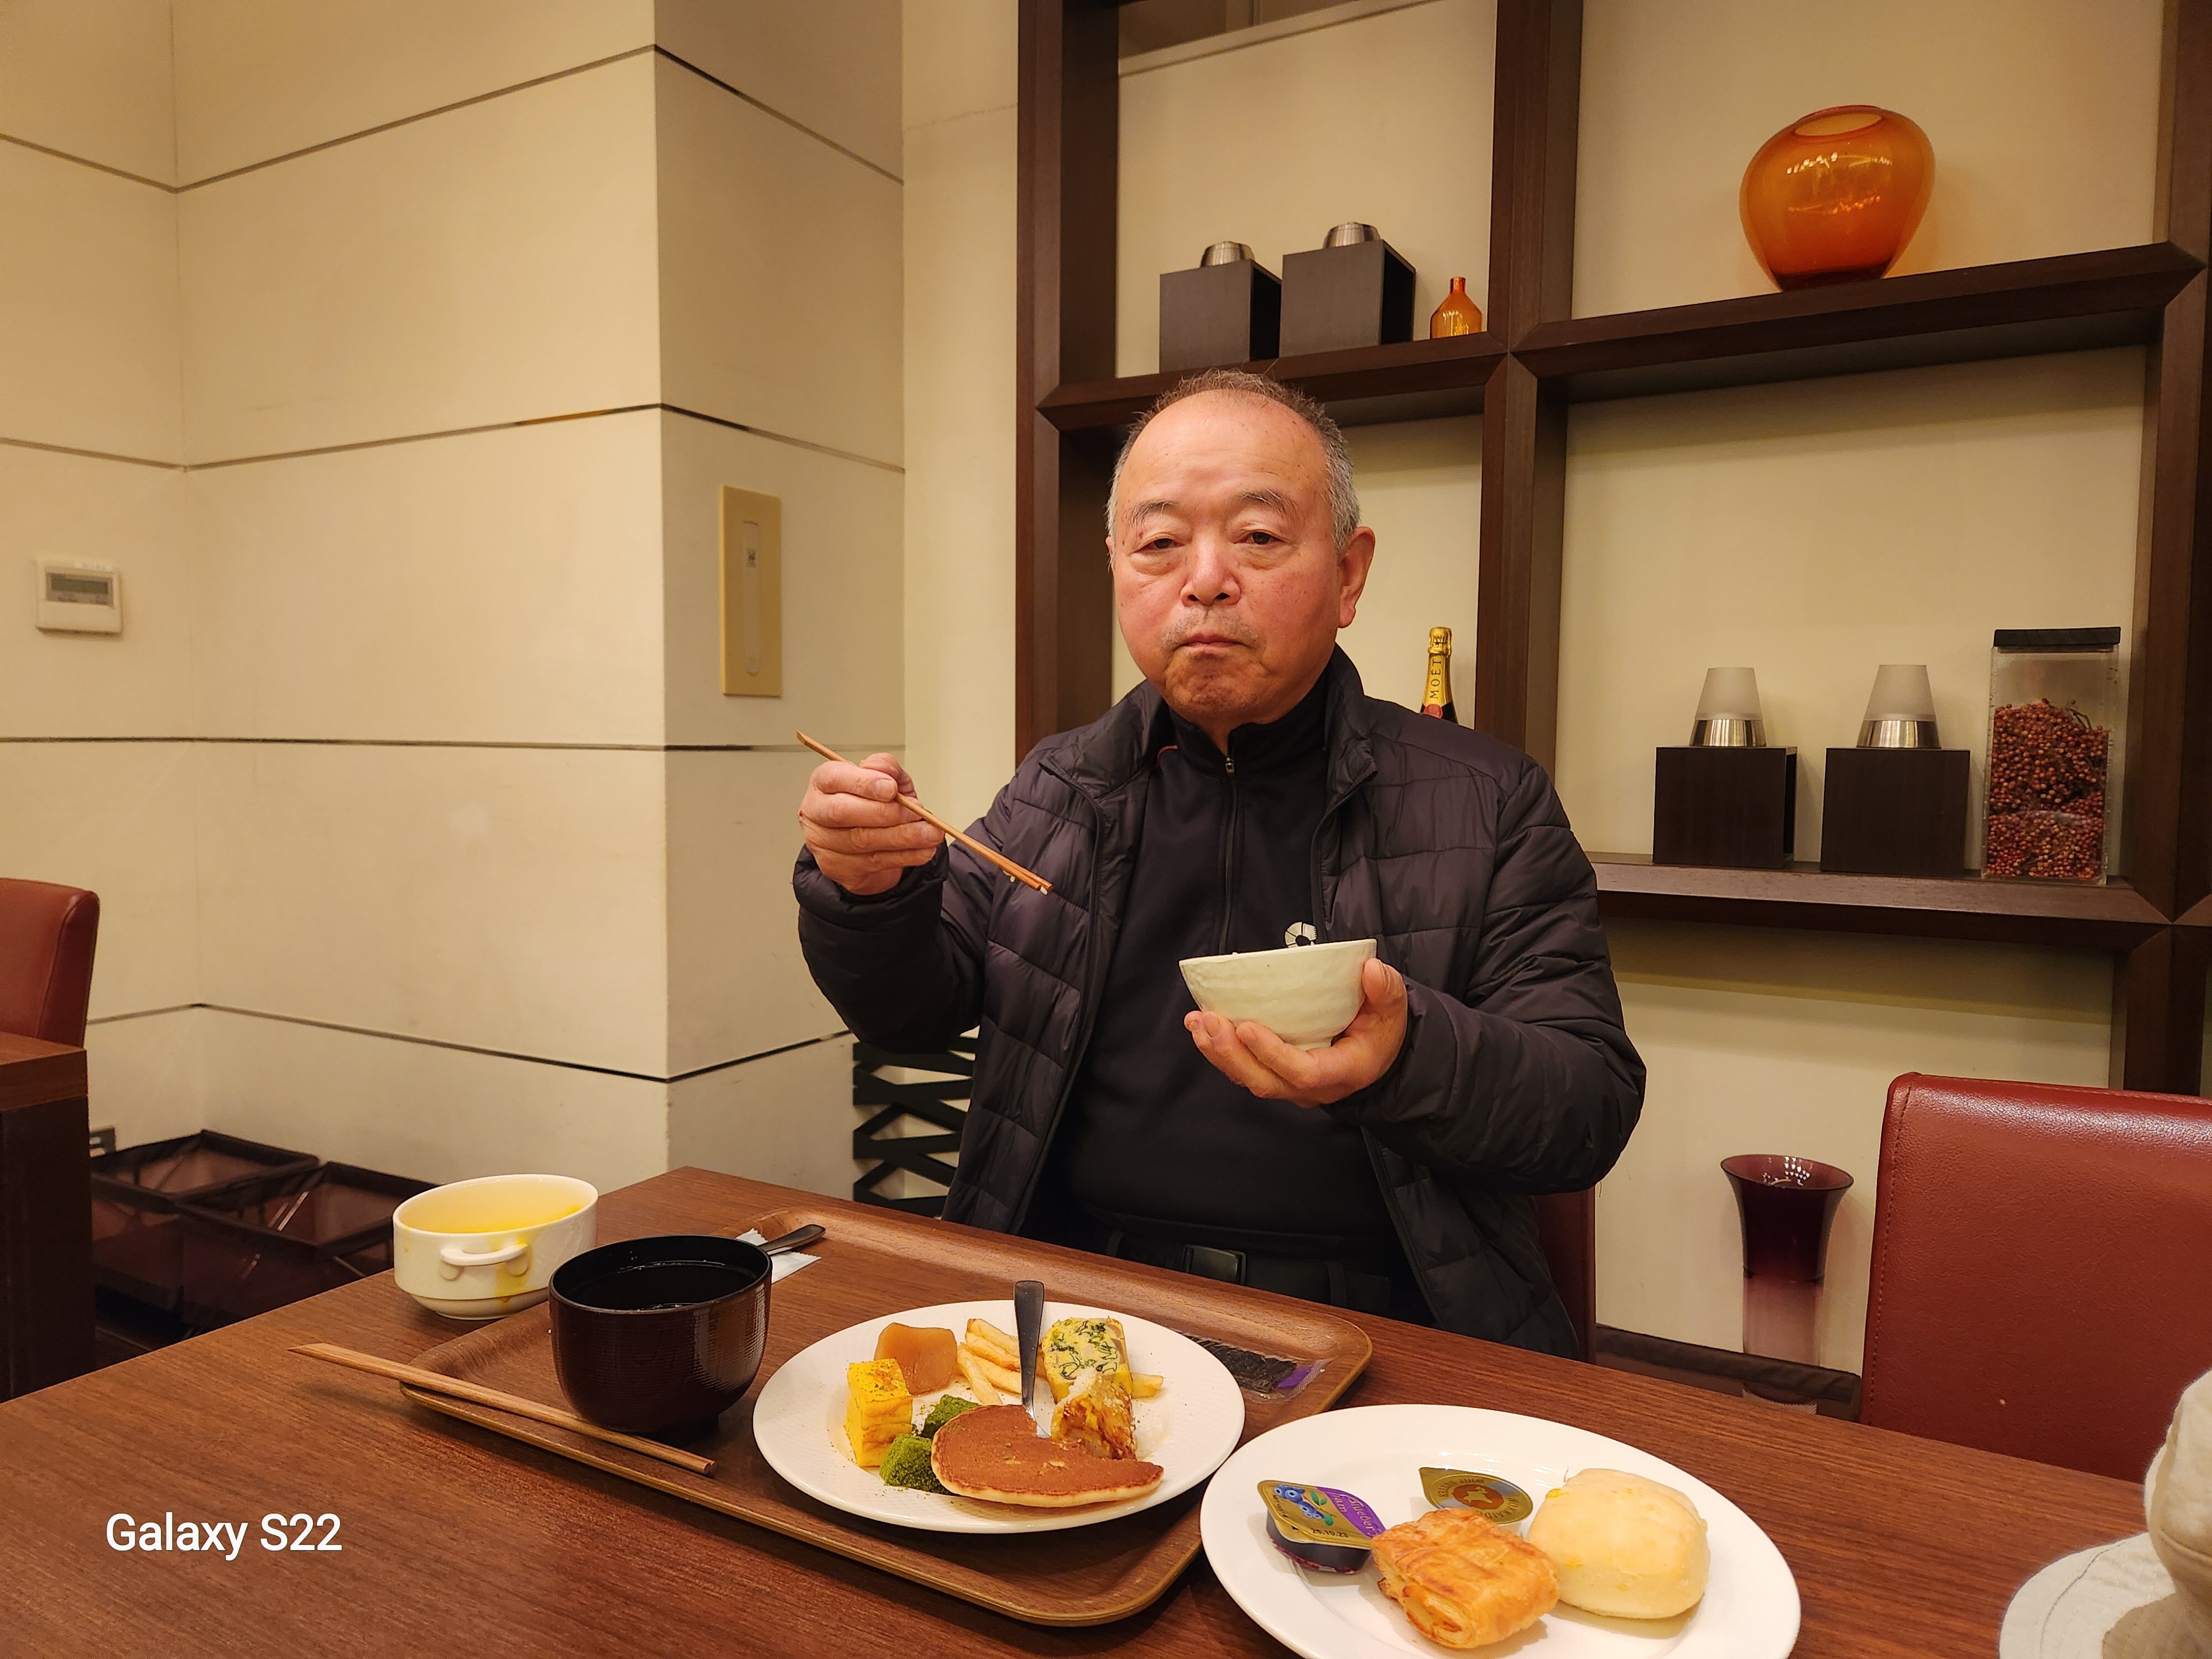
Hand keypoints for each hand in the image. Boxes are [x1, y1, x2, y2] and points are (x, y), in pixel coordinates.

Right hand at [798, 753, 944, 895]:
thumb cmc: (871, 802)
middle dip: (885, 813)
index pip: (835, 778)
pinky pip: (873, 862)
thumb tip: (886, 772)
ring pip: (861, 841)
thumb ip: (885, 768)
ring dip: (902, 837)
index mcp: (824, 782)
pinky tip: (923, 849)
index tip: (891, 789)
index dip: (864, 783)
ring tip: (930, 833)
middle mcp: (816, 811)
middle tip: (916, 813)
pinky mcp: (836, 867)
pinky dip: (905, 856)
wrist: (865, 840)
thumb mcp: (884, 778)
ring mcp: (823, 843)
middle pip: (842, 812)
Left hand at [1183, 956, 1407, 1106]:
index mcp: (1341, 1071)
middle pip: (1264, 1081)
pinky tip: (1201, 1026)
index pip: (1303, 1072)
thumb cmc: (1382, 1032)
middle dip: (1232, 1053)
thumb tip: (1370, 969)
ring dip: (1218, 1051)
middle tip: (1210, 1021)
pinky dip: (1219, 1050)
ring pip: (1248, 1078)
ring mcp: (1290, 1086)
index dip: (1272, 1053)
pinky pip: (1243, 1070)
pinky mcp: (1275, 1076)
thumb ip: (1386, 990)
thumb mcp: (1393, 1011)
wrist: (1377, 1057)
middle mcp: (1311, 1088)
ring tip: (1197, 1022)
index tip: (1247, 1026)